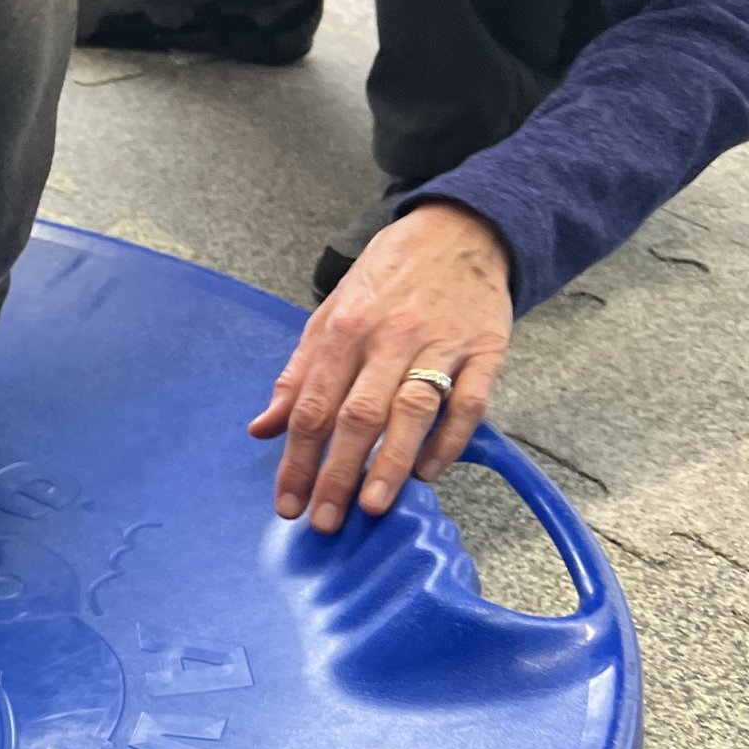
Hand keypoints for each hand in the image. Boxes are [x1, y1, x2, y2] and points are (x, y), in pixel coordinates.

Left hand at [250, 201, 512, 530]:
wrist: (461, 229)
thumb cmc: (388, 277)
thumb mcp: (330, 312)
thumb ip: (297, 374)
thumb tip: (262, 427)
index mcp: (343, 330)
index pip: (311, 406)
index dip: (296, 460)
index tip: (288, 502)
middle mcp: (389, 338)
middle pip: (358, 416)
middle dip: (338, 474)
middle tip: (325, 519)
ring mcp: (441, 344)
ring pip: (412, 412)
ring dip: (390, 464)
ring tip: (373, 506)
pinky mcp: (486, 350)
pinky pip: (468, 404)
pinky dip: (450, 442)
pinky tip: (429, 473)